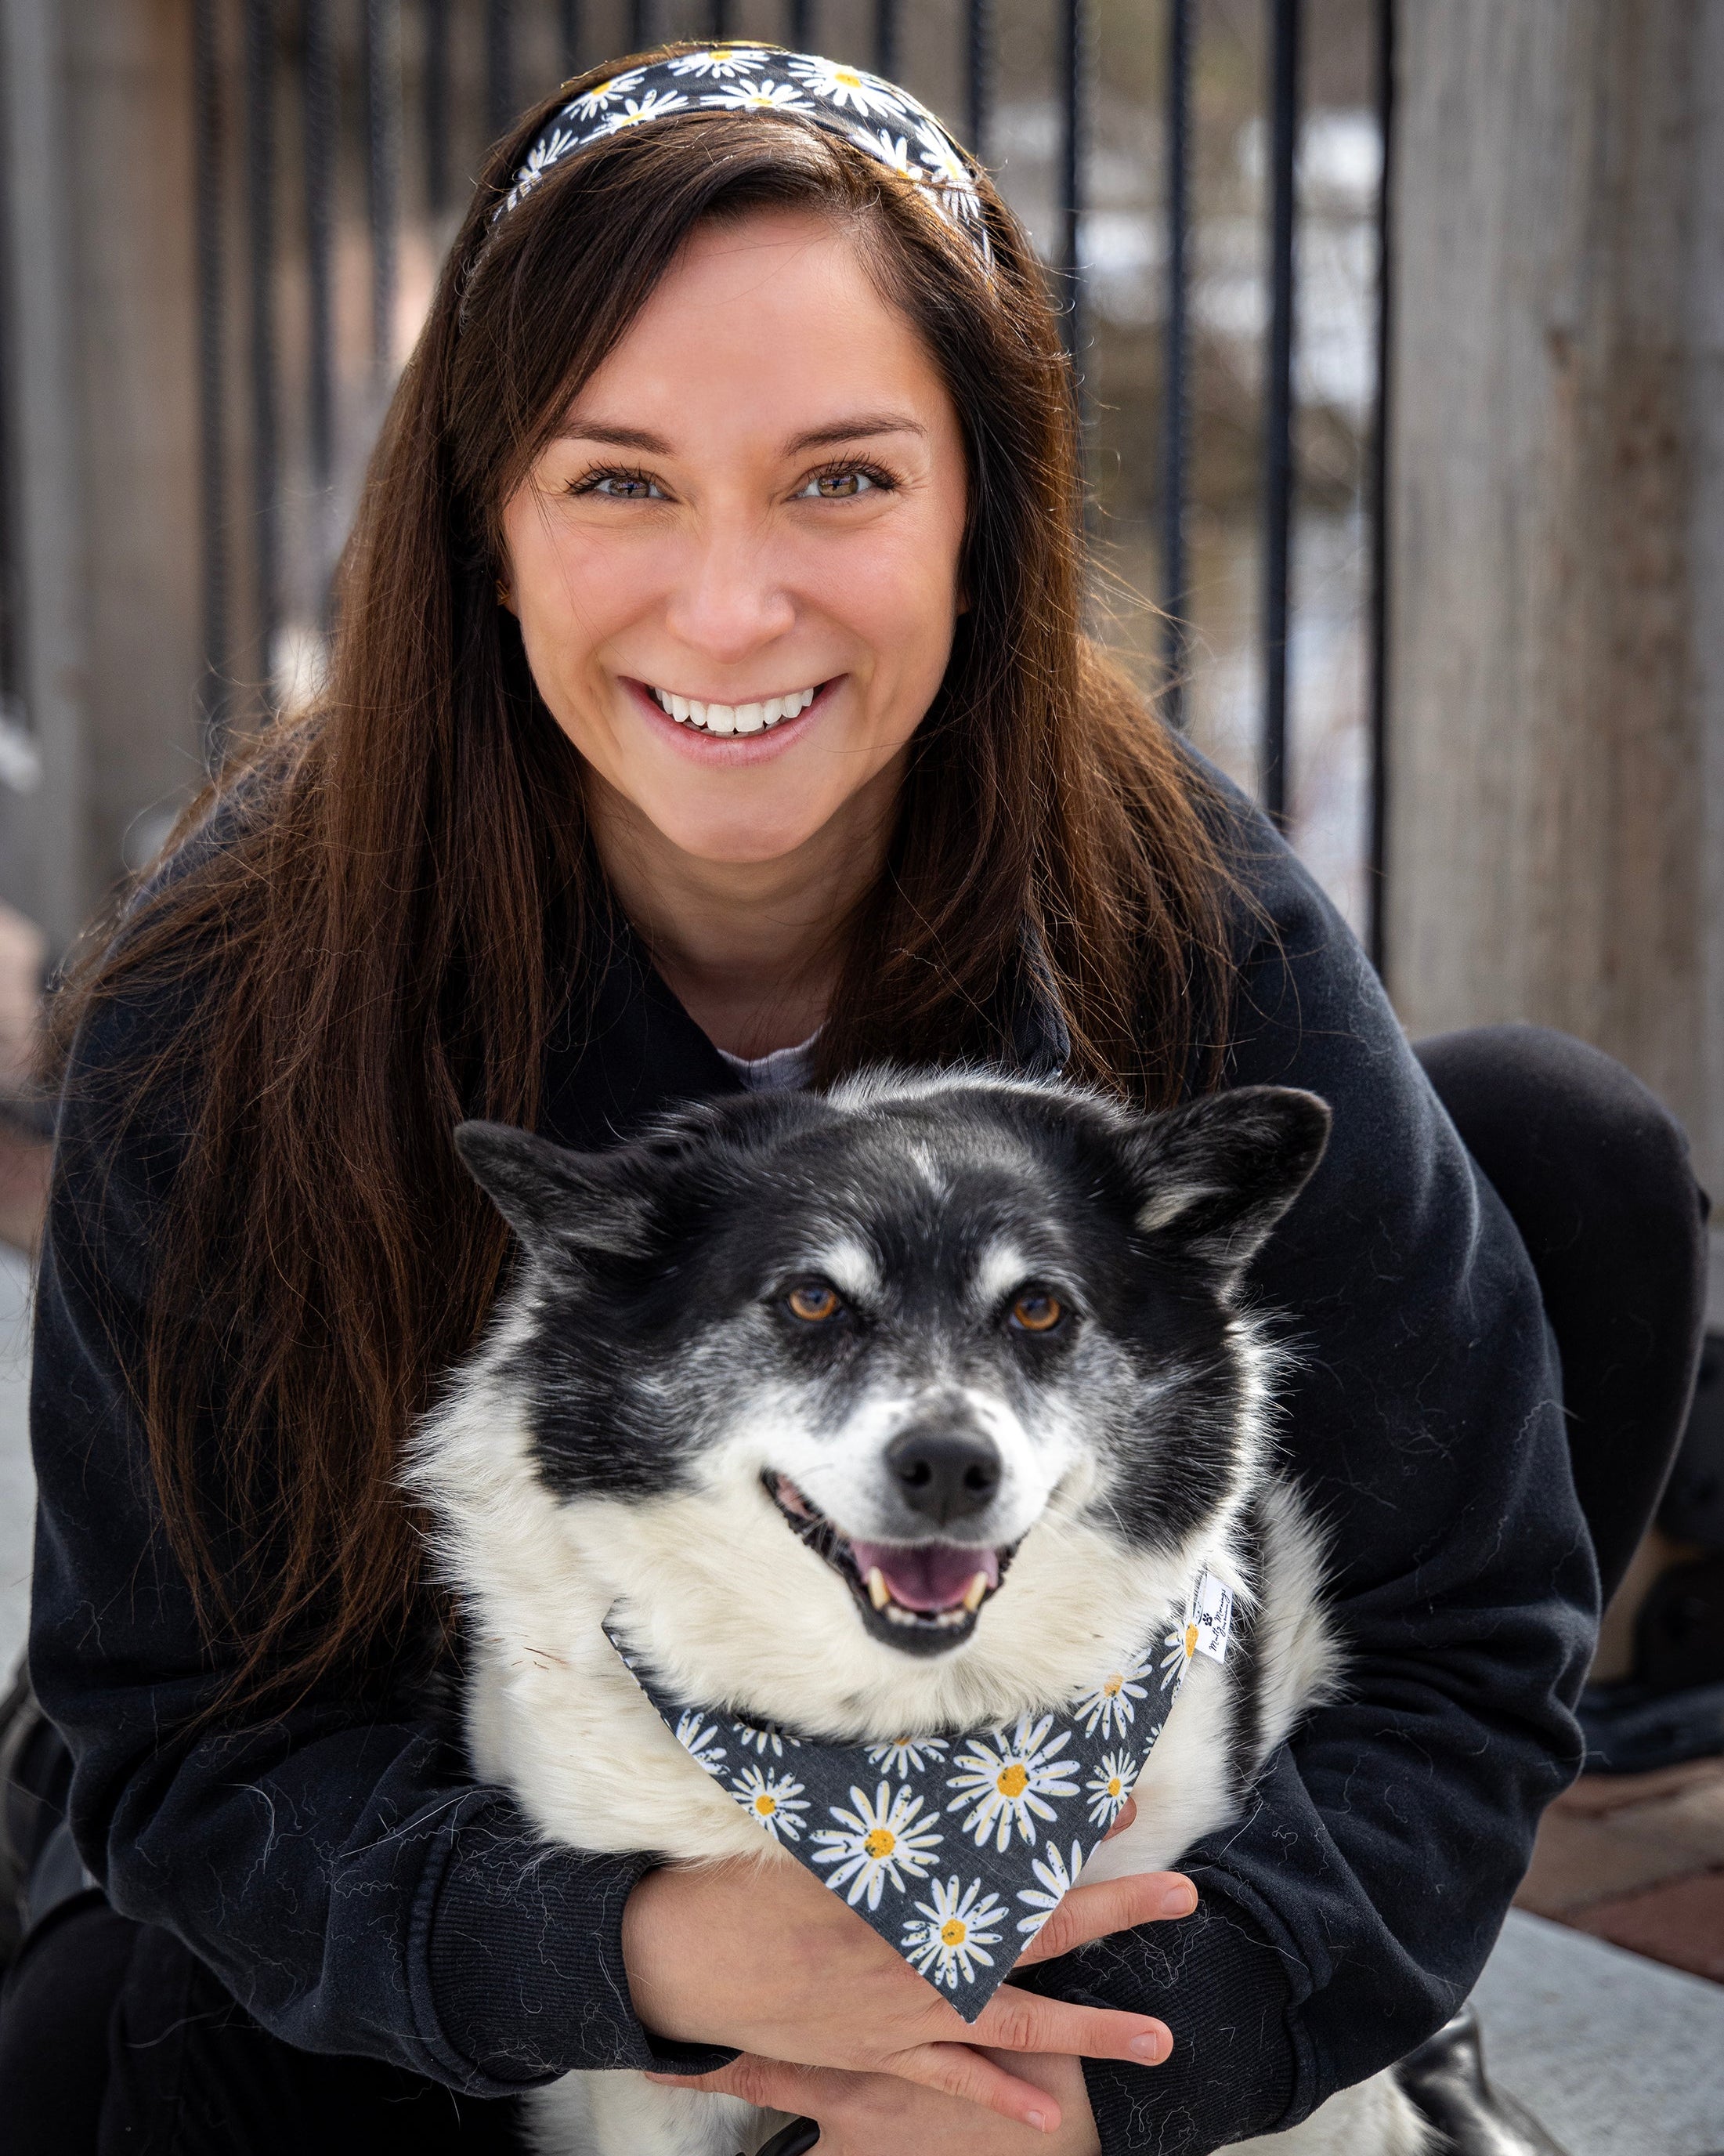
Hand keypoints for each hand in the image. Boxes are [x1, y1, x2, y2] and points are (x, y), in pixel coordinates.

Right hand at [623, 1800, 1193, 2131]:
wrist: (684, 1959)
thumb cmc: (745, 1880)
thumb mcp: (818, 1826)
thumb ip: (884, 1810)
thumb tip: (936, 1770)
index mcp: (914, 1889)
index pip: (1016, 1854)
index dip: (1074, 1830)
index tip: (1124, 1803)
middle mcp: (925, 1952)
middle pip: (1041, 1930)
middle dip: (1115, 1908)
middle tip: (1181, 1894)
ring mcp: (909, 2012)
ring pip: (1019, 2020)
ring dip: (1091, 2030)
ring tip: (1158, 2041)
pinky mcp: (879, 2054)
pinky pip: (952, 2080)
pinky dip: (998, 2097)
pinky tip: (1046, 2113)